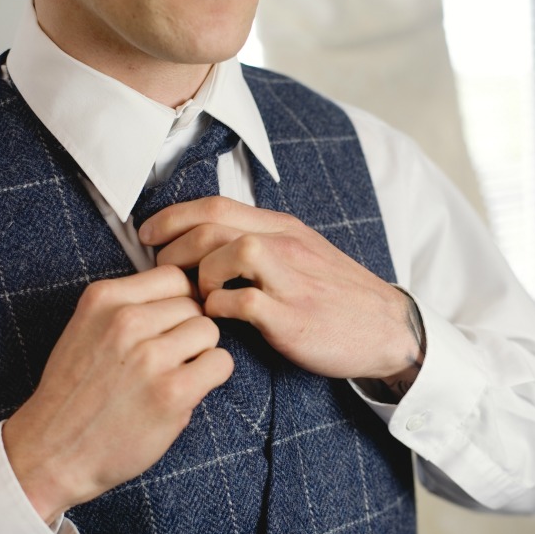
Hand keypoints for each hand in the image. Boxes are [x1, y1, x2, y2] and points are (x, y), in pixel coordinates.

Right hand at [2, 265, 233, 523]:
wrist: (52, 452)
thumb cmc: (76, 391)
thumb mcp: (87, 328)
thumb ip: (131, 304)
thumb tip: (189, 290)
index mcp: (104, 299)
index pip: (175, 276)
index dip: (180, 301)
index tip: (169, 326)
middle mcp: (126, 321)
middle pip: (195, 304)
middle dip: (188, 329)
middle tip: (167, 359)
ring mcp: (150, 356)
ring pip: (210, 330)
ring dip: (201, 352)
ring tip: (174, 373)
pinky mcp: (172, 391)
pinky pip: (221, 362)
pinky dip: (212, 375)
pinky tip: (187, 389)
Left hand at [139, 196, 424, 386]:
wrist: (386, 328)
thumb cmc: (338, 295)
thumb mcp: (303, 253)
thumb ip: (262, 243)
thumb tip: (208, 244)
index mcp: (283, 227)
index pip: (214, 206)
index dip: (171, 217)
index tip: (148, 235)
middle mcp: (285, 244)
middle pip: (211, 226)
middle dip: (172, 247)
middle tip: (162, 271)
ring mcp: (290, 278)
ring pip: (227, 252)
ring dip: (199, 275)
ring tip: (199, 295)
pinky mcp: (292, 315)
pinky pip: (242, 301)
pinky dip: (220, 308)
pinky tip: (220, 318)